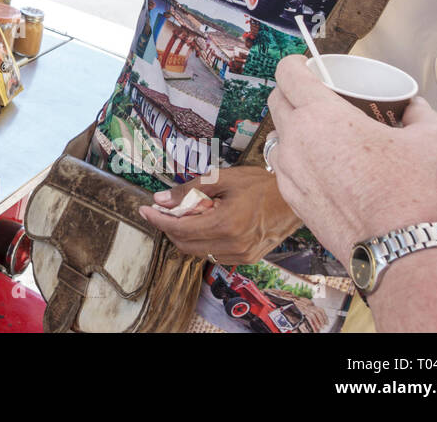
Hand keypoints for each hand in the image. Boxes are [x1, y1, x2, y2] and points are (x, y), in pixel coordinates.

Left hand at [138, 165, 301, 263]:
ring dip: (185, 234)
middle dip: (169, 227)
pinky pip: (214, 253)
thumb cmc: (260, 184)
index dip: (158, 220)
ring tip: (187, 213)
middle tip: (163, 210)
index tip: (145, 210)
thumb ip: (190, 190)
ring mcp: (241, 255)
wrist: (292, 199)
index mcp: (226, 224)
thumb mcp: (222, 178)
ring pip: (198, 251)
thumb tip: (161, 199)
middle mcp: (233, 245)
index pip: (180, 228)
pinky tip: (206, 222)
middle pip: (185, 244)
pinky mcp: (247, 258)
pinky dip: (203, 240)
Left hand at [267, 54, 436, 260]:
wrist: (407, 250)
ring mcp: (290, 174)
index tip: (304, 63)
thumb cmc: (419, 191)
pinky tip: (325, 167)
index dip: (293, 63)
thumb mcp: (433, 137)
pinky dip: (300, 160)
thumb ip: (418, 112)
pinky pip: (287, 169)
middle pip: (277, 102)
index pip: (287, 74)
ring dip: (295, 129)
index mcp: (321, 116)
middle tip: (318, 96)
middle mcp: (295, 141)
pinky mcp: (293, 202)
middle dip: (292, 92)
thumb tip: (413, 106)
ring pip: (280, 138)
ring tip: (325, 134)